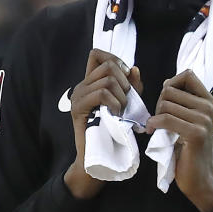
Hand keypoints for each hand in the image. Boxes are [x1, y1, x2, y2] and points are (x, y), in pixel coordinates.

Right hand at [64, 49, 141, 198]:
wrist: (101, 157)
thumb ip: (132, 87)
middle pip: (107, 64)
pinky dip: (115, 102)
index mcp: (92, 82)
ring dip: (122, 95)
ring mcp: (78, 96)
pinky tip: (116, 114)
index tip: (127, 79)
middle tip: (127, 101)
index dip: (116, 60)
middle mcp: (82, 85)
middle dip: (124, 80)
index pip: (98, 54)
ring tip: (122, 111)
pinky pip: (101, 93)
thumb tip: (134, 68)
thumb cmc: (116, 132)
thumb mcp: (129, 105)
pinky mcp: (78, 108)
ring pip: (106, 78)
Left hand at [146, 70, 212, 211]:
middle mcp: (210, 107)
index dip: (171, 83)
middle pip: (170, 89)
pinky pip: (165, 119)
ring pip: (165, 104)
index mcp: (209, 101)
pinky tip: (152, 131)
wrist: (199, 177)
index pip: (187, 74)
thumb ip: (183, 102)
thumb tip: (167, 82)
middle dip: (159, 102)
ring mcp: (205, 120)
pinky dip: (153, 124)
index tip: (167, 102)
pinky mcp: (196, 133)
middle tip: (160, 119)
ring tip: (158, 128)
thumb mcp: (189, 120)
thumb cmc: (189, 149)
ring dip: (155, 115)